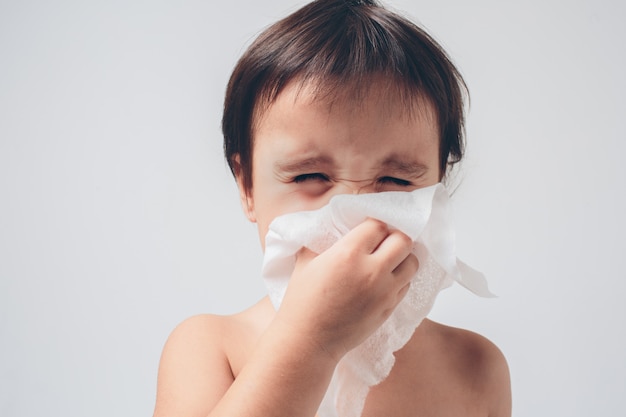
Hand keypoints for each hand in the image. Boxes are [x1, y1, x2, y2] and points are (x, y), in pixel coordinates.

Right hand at [274, 218, 418, 361]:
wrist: (307, 341)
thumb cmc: (302, 302)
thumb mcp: (306, 260)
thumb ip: (323, 239)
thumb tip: (333, 225)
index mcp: (348, 254)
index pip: (378, 225)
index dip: (375, 224)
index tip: (369, 228)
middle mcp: (372, 271)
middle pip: (403, 240)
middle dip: (395, 236)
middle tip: (383, 241)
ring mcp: (384, 292)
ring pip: (412, 263)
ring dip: (403, 257)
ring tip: (389, 259)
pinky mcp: (389, 309)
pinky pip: (406, 285)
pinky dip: (400, 277)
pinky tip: (385, 279)